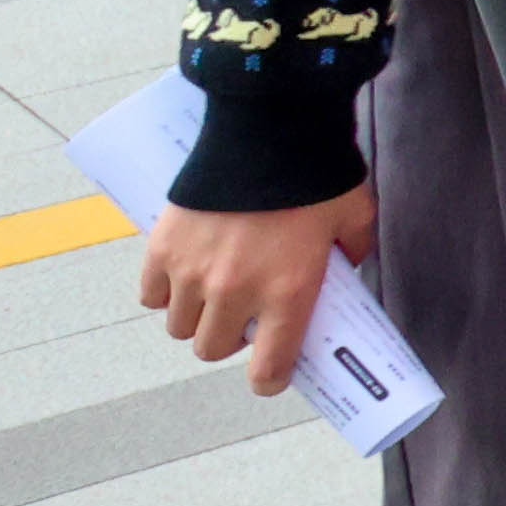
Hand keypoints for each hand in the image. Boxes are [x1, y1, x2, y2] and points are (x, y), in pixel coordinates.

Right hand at [142, 190, 365, 392]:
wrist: (268, 126)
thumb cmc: (316, 173)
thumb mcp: (354, 218)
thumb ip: (352, 251)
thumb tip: (342, 266)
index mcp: (287, 294)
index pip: (268, 368)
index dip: (269, 379)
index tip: (270, 375)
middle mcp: (235, 292)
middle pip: (212, 350)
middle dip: (228, 340)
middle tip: (242, 316)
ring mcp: (193, 272)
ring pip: (179, 327)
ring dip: (195, 318)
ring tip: (211, 293)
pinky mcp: (162, 248)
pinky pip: (151, 295)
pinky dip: (164, 292)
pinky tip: (182, 276)